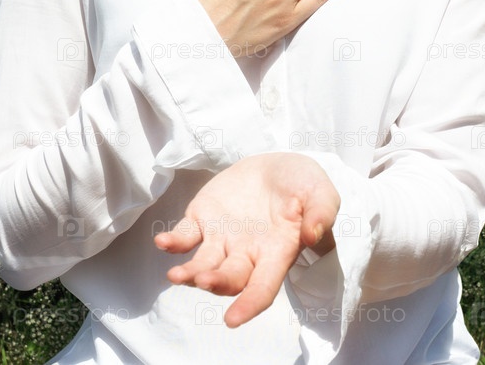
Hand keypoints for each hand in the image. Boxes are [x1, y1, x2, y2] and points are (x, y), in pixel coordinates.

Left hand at [153, 152, 339, 327]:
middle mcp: (247, 253)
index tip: (233, 320)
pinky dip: (173, 242)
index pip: (263, 288)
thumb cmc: (302, 184)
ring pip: (203, 264)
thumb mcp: (321, 192)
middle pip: (229, 279)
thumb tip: (313, 235)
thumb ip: (322, 212)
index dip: (249, 304)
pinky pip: (184, 235)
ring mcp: (222, 238)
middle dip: (216, 283)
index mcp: (277, 253)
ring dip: (190, 273)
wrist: (276, 164)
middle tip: (204, 280)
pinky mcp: (202, 218)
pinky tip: (163, 243)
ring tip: (176, 275)